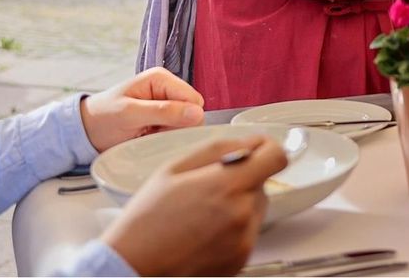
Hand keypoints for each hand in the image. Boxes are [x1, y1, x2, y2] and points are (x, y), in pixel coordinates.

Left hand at [80, 67, 205, 152]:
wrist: (86, 131)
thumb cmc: (103, 117)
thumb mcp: (130, 114)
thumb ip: (164, 112)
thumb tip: (198, 113)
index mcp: (162, 78)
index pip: (194, 99)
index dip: (184, 117)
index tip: (161, 127)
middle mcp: (168, 88)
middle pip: (193, 112)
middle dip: (176, 127)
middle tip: (151, 132)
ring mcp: (166, 104)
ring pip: (186, 124)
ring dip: (169, 134)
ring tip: (147, 135)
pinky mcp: (163, 118)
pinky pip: (177, 131)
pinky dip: (165, 138)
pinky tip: (149, 137)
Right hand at [102, 135, 286, 275]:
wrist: (132, 266)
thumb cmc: (147, 219)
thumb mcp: (176, 167)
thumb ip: (220, 148)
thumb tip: (251, 142)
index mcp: (228, 186)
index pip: (276, 157)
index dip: (267, 149)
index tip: (256, 151)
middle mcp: (242, 214)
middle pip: (263, 184)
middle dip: (242, 179)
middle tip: (208, 188)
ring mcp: (243, 241)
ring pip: (256, 208)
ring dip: (239, 204)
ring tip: (202, 213)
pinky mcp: (240, 260)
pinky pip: (248, 232)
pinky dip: (233, 228)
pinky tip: (204, 231)